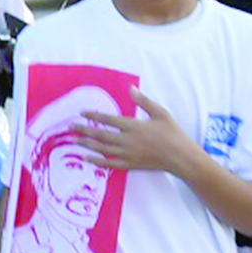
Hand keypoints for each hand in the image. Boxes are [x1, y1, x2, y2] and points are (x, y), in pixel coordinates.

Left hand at [73, 88, 196, 174]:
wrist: (181, 157)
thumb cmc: (173, 133)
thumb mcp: (160, 113)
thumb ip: (143, 101)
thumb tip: (131, 88)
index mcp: (134, 126)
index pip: (108, 120)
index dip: (94, 116)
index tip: (82, 113)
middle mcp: (127, 141)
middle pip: (100, 135)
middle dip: (84, 130)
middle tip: (70, 127)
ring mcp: (128, 154)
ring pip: (102, 149)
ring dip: (86, 144)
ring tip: (73, 141)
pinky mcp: (130, 165)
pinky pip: (109, 164)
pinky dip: (97, 161)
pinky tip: (86, 158)